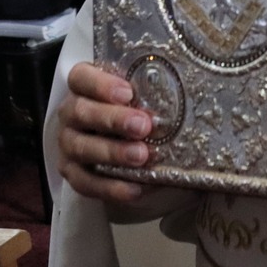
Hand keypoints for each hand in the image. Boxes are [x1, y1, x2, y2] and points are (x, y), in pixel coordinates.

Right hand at [56, 62, 157, 205]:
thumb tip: (198, 86)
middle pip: (81, 112)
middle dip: (113, 119)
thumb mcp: (139, 95)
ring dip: (112, 152)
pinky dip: (110, 187)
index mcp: (83, 87)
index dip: (101, 84)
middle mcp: (70, 114)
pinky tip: (135, 189)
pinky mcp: (72, 174)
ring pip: (82, 148)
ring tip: (141, 157)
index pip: (81, 78)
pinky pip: (85, 183)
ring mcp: (69, 145)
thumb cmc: (132, 110)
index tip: (128, 92)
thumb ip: (152, 90)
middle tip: (143, 126)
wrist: (114, 144)